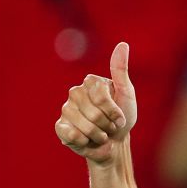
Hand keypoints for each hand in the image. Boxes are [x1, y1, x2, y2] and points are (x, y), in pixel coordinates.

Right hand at [55, 42, 137, 163]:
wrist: (115, 143)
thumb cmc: (122, 118)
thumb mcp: (127, 93)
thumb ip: (121, 70)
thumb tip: (123, 44)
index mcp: (90, 82)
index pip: (101, 97)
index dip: (114, 112)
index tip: (121, 117)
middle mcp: (75, 93)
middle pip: (94, 113)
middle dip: (108, 125)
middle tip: (110, 126)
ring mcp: (66, 109)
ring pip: (84, 126)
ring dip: (99, 135)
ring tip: (101, 134)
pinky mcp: (60, 126)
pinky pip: (71, 134)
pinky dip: (84, 141)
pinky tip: (87, 139)